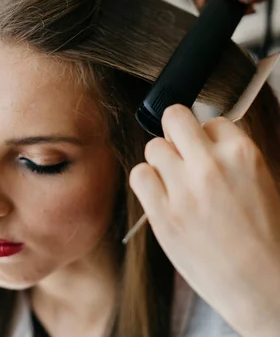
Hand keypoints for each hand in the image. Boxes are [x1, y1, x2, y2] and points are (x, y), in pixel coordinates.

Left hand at [130, 105, 279, 336]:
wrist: (263, 287)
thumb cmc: (265, 237)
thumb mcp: (260, 182)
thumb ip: (229, 157)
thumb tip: (201, 139)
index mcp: (242, 155)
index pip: (212, 121)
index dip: (208, 137)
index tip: (208, 153)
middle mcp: (211, 166)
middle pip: (175, 117)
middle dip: (176, 130)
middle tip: (180, 150)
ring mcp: (185, 190)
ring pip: (153, 146)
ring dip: (161, 161)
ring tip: (174, 181)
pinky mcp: (163, 215)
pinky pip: (139, 175)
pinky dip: (146, 181)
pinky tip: (161, 194)